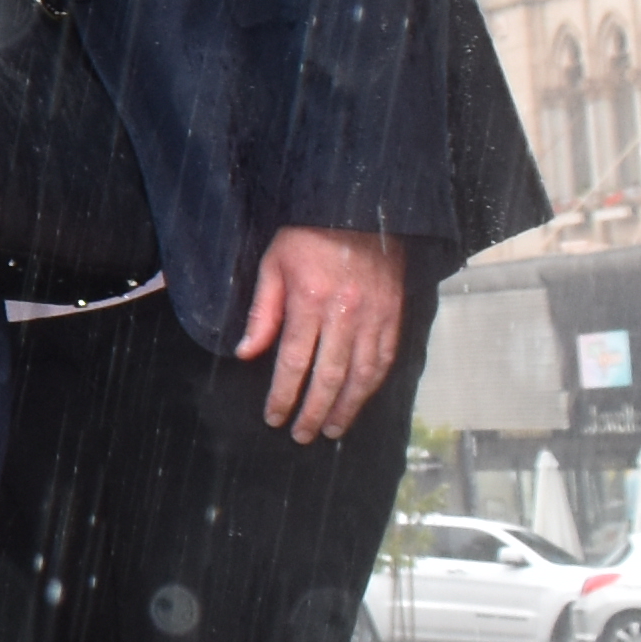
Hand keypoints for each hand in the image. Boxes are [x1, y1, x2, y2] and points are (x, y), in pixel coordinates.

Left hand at [243, 225, 410, 440]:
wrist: (360, 207)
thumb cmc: (309, 234)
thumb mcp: (273, 264)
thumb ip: (262, 311)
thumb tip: (246, 353)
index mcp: (308, 301)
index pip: (292, 362)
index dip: (283, 395)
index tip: (274, 417)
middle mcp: (344, 314)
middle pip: (327, 377)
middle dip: (312, 411)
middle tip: (301, 435)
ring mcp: (374, 316)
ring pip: (361, 374)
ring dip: (346, 407)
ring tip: (332, 429)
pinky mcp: (394, 314)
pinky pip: (385, 358)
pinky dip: (373, 384)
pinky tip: (361, 400)